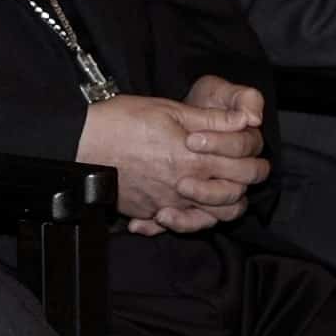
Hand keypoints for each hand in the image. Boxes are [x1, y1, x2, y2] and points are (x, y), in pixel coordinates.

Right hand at [77, 76, 269, 234]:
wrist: (82, 143)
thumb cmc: (122, 120)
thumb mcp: (170, 109)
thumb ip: (212, 119)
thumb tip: (246, 119)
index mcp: (195, 159)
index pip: (242, 169)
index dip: (253, 162)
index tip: (251, 154)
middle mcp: (184, 187)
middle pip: (233, 199)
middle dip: (243, 186)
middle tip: (242, 173)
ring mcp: (166, 204)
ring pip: (210, 218)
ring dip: (220, 207)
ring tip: (218, 191)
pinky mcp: (148, 212)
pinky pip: (177, 225)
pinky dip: (187, 219)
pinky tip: (185, 204)